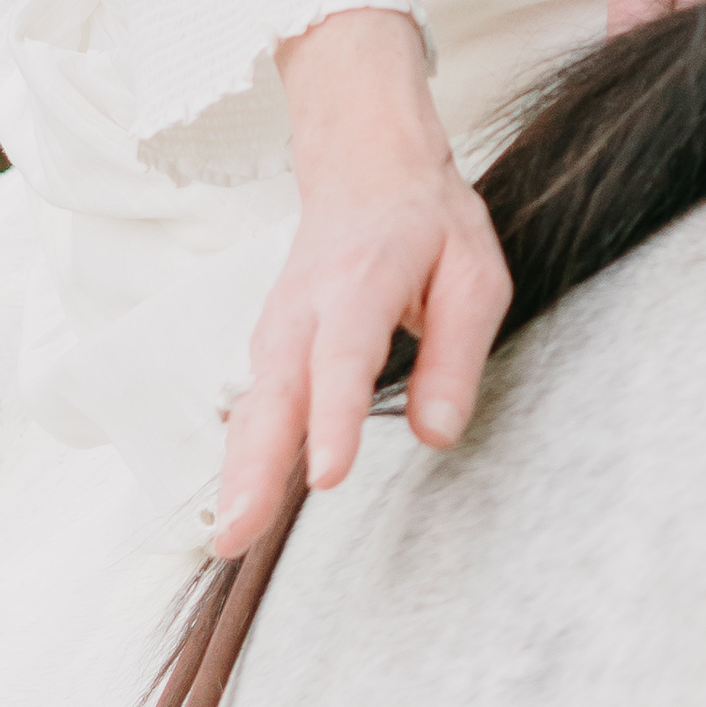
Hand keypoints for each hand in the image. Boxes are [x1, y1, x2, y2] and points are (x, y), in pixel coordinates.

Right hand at [216, 5, 510, 543]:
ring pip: (252, 410)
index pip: (341, 359)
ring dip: (238, 473)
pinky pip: (254, 410)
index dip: (333, 419)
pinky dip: (241, 458)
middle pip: (273, 396)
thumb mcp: (474, 275)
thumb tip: (437, 433)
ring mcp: (277, 332)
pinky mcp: (272, 352)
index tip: (328, 474)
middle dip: (254, 467)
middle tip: (240, 532)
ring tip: (231, 538)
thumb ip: (456, 355)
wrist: (367, 168)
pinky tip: (240, 509)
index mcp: (359, 284)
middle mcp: (304, 311)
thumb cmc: (426, 224)